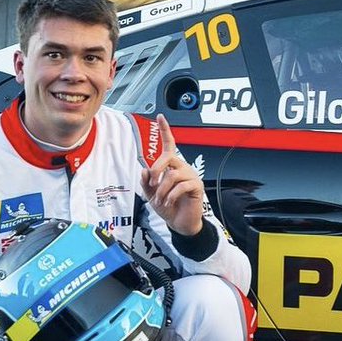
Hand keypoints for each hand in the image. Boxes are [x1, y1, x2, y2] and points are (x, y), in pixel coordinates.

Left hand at [140, 114, 204, 235]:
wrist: (180, 223)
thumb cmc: (168, 207)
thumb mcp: (151, 194)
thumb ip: (147, 182)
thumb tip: (145, 170)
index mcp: (172, 167)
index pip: (169, 145)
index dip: (165, 131)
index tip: (160, 117)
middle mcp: (182, 168)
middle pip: (168, 157)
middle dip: (157, 170)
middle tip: (153, 184)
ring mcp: (190, 176)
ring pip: (172, 175)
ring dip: (162, 190)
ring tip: (161, 200)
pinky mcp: (196, 187)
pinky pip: (181, 186)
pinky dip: (171, 196)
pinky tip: (169, 202)